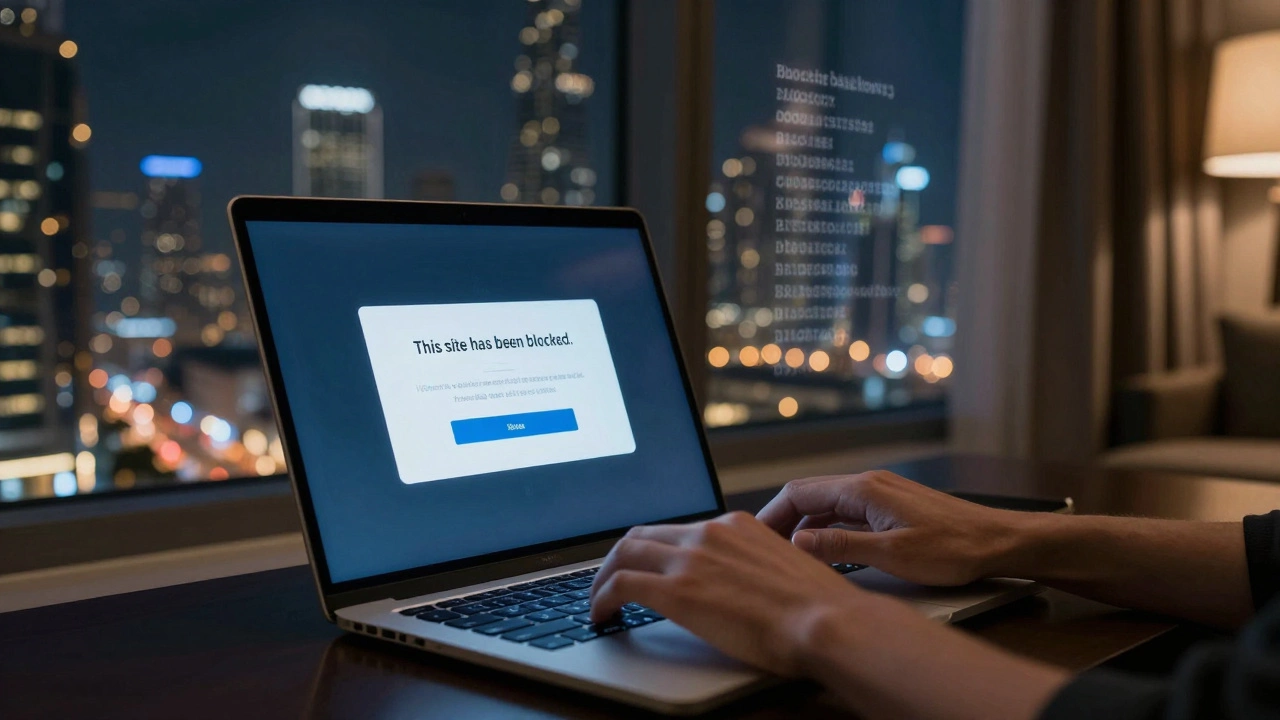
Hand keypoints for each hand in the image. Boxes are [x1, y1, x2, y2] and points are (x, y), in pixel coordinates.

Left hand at [588, 511, 877, 675]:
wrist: (827, 621)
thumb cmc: (819, 609)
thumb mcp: (784, 570)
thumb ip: (754, 568)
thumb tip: (742, 586)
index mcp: (735, 526)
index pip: (679, 529)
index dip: (654, 548)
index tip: (646, 564)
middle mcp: (709, 533)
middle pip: (643, 534)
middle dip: (620, 557)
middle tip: (609, 579)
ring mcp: (691, 559)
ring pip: (624, 553)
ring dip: (603, 576)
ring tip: (598, 600)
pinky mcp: (676, 590)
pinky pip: (621, 585)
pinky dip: (601, 598)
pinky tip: (601, 615)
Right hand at [756, 471, 1022, 585]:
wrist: (1001, 542)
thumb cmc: (956, 549)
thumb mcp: (893, 555)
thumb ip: (841, 546)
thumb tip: (799, 541)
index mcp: (864, 490)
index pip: (800, 493)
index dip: (772, 516)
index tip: (755, 538)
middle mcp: (870, 484)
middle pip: (810, 496)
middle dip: (783, 520)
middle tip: (764, 549)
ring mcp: (882, 494)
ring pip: (829, 505)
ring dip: (806, 526)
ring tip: (788, 554)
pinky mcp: (893, 507)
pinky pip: (848, 512)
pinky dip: (829, 529)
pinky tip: (826, 551)